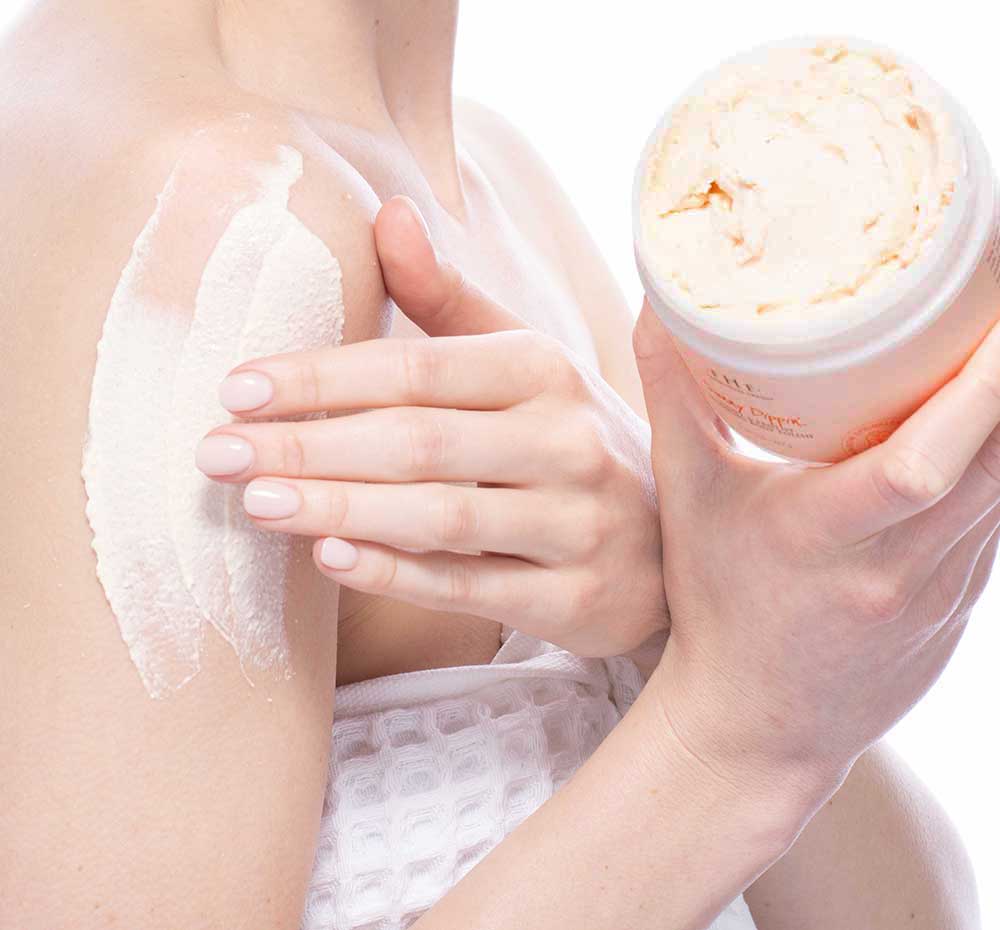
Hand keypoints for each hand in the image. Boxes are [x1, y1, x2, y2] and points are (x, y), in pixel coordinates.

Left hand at [196, 198, 665, 655]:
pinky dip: (398, 573)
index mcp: (546, 369)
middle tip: (217, 454)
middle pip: (419, 440)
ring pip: (442, 516)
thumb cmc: (567, 438)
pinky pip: (472, 587)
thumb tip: (387, 212)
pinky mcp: (575, 597)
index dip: (324, 377)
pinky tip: (330, 558)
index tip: (237, 387)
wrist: (668, 538)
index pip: (418, 367)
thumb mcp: (525, 361)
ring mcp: (577, 523)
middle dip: (310, 445)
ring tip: (257, 504)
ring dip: (342, 507)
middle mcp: (567, 440)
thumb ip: (450, 299)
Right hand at [633, 301, 999, 793]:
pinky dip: (996, 465)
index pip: (921, 465)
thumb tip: (656, 310)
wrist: (756, 724)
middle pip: (992, 465)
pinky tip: (977, 429)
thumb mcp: (688, 498)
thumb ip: (673, 399)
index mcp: (825, 535)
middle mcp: (900, 567)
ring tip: (991, 357)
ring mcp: (945, 591)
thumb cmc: (716, 606)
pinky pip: (999, 520)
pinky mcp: (964, 602)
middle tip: (996, 314)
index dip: (977, 393)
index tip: (994, 324)